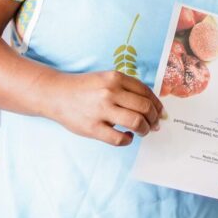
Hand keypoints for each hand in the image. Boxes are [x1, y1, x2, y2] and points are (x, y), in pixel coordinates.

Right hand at [38, 69, 163, 145]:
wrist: (56, 94)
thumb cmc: (84, 88)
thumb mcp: (106, 78)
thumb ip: (126, 88)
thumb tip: (151, 104)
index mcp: (116, 78)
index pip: (146, 92)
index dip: (157, 104)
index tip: (161, 113)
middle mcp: (110, 92)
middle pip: (145, 107)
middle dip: (154, 118)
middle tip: (154, 125)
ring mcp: (101, 110)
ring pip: (136, 122)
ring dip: (145, 129)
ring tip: (143, 131)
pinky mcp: (93, 128)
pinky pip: (119, 139)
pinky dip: (128, 140)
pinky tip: (127, 137)